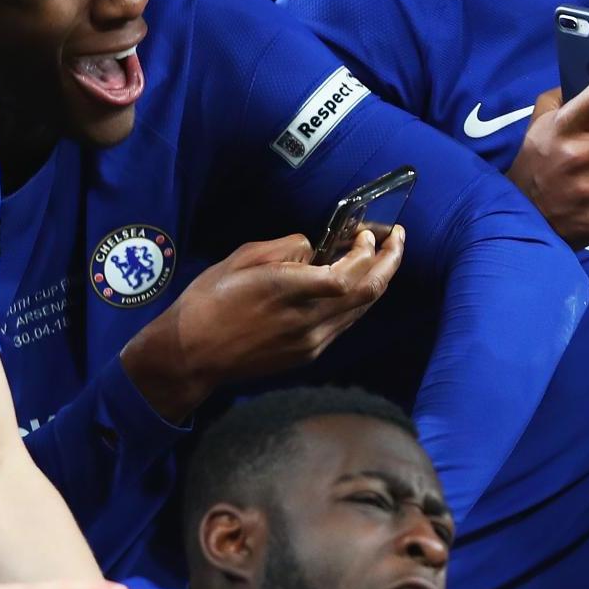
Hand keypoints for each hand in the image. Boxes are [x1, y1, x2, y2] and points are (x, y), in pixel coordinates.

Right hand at [120, 229, 404, 421]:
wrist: (191, 355)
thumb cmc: (209, 300)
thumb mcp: (243, 258)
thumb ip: (287, 249)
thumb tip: (316, 248)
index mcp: (289, 291)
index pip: (349, 273)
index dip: (367, 251)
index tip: (366, 233)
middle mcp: (308, 320)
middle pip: (368, 292)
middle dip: (390, 261)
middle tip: (397, 238)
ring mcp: (311, 342)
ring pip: (362, 309)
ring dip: (378, 280)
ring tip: (384, 256)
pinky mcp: (308, 355)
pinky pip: (345, 323)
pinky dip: (358, 300)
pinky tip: (356, 283)